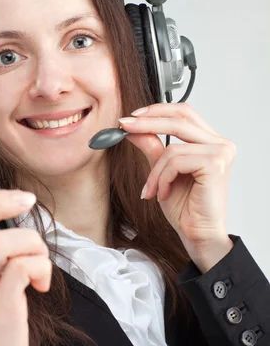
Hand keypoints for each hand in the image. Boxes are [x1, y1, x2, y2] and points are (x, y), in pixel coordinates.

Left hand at [118, 102, 236, 253]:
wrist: (196, 235)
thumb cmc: (185, 208)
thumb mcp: (162, 172)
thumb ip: (152, 147)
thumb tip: (133, 128)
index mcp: (211, 142)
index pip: (184, 112)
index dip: (157, 110)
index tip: (131, 117)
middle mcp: (220, 144)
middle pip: (180, 118)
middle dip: (147, 122)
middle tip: (124, 126)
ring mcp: (221, 153)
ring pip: (172, 148)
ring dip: (155, 172)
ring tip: (152, 190)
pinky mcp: (215, 164)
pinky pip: (175, 162)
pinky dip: (163, 179)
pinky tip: (164, 194)